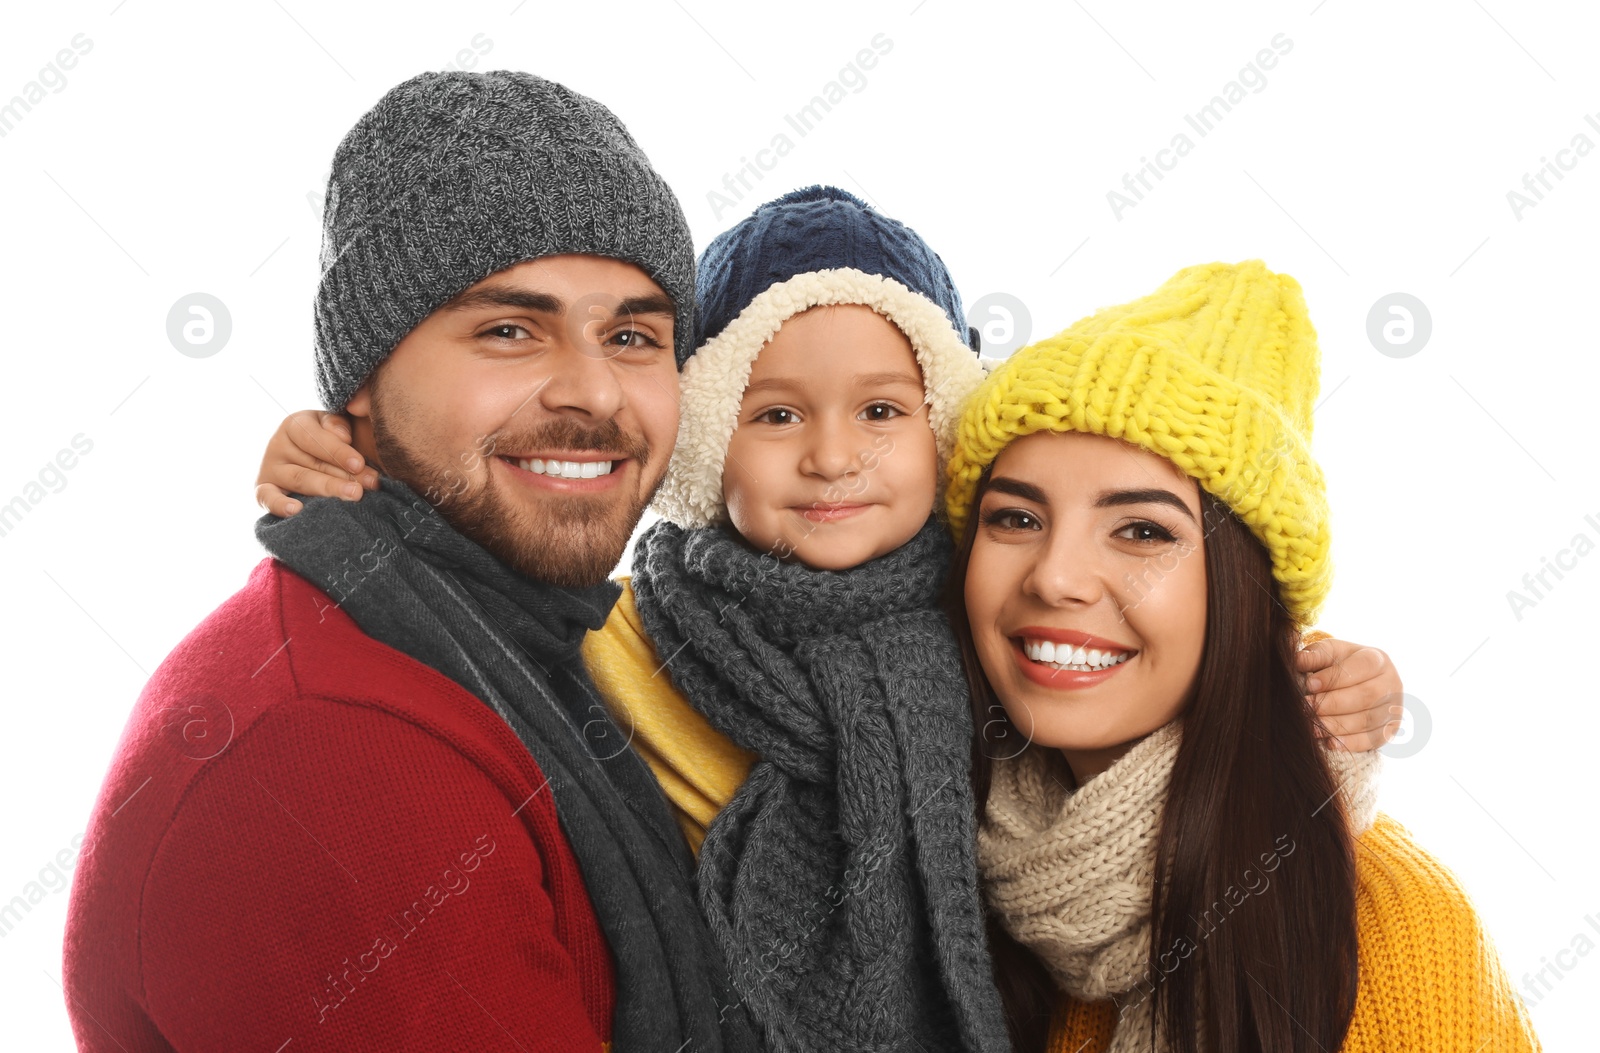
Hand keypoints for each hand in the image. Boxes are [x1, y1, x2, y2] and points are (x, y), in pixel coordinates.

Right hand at [254, 410, 377, 516]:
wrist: (316, 459)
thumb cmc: (335, 440)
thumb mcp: (338, 425)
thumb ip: (340, 423)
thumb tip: (343, 435)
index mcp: (295, 424)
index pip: (314, 437)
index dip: (337, 451)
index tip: (359, 464)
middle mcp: (277, 444)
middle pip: (312, 462)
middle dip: (343, 475)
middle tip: (366, 487)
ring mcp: (269, 468)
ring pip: (300, 480)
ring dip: (328, 488)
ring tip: (353, 495)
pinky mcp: (263, 489)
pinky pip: (266, 497)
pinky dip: (279, 504)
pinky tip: (296, 510)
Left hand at [1296, 636, 1403, 752]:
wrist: (1358, 682)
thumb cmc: (1340, 665)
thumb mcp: (1328, 653)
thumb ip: (1315, 655)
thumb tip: (1297, 660)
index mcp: (1378, 659)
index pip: (1362, 667)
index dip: (1335, 677)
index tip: (1309, 685)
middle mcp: (1392, 683)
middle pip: (1366, 696)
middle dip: (1333, 704)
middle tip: (1306, 708)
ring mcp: (1394, 708)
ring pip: (1369, 719)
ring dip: (1338, 725)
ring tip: (1312, 727)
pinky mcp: (1390, 729)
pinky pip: (1373, 739)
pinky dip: (1351, 743)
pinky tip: (1330, 743)